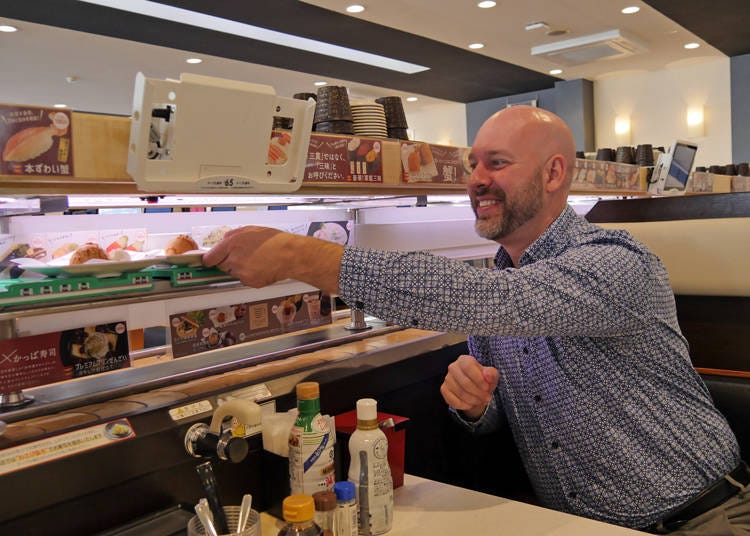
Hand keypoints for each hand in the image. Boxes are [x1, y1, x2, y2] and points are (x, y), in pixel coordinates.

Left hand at [202, 226, 343, 292]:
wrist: (290, 255)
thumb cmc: (275, 241)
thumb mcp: (251, 230)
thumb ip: (232, 236)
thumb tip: (223, 242)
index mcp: (231, 244)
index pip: (209, 258)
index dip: (210, 259)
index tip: (208, 261)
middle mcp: (234, 259)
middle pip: (220, 266)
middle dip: (227, 262)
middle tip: (242, 256)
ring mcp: (241, 273)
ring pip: (232, 273)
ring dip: (238, 269)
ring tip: (255, 261)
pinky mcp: (250, 282)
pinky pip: (243, 280)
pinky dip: (249, 275)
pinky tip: (260, 267)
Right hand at [440, 354, 498, 419]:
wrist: (475, 389)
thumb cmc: (483, 380)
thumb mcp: (491, 375)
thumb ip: (491, 374)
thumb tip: (487, 375)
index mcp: (464, 360)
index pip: (468, 366)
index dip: (478, 379)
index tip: (487, 388)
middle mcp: (453, 367)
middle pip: (464, 382)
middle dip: (478, 393)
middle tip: (487, 398)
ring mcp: (447, 378)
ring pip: (459, 392)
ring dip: (473, 400)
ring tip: (481, 401)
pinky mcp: (444, 389)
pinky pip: (452, 400)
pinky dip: (464, 405)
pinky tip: (471, 404)